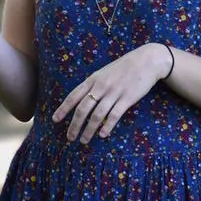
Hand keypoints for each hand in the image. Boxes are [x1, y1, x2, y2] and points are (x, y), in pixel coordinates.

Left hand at [52, 44, 170, 143]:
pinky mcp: (127, 98)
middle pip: (83, 108)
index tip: (55, 120)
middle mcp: (101, 86)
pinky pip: (114, 115)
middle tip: (70, 137)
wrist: (146, 61)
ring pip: (97, 115)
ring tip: (84, 140)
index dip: (63, 109)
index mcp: (93, 79)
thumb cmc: (124, 68)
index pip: (74, 96)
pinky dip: (107, 126)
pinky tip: (102, 135)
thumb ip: (94, 85)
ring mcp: (114, 92)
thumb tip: (82, 100)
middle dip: (74, 125)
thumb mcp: (104, 73)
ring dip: (89, 130)